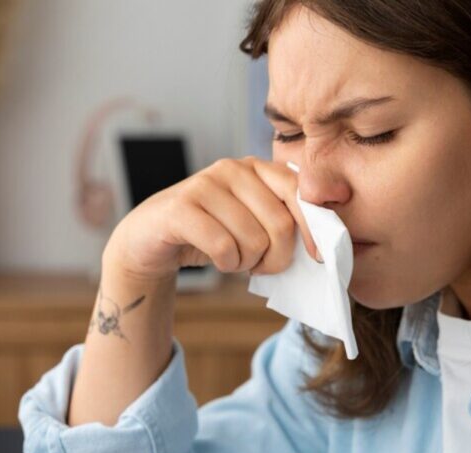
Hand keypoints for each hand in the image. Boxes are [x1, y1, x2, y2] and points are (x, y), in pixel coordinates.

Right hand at [103, 157, 319, 281]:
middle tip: (259, 266)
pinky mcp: (181, 207)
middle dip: (275, 258)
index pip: (299, 193)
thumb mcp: (251, 221)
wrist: (150, 238)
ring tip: (233, 259)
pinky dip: (226, 264)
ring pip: (253, 240)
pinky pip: (224, 247)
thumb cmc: (210, 232)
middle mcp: (232, 169)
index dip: (314, 228)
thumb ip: (282, 221)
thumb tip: (320, 246)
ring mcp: (205, 184)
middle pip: (280, 224)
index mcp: (256, 168)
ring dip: (247, 263)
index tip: (317, 257)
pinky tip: (217, 259)